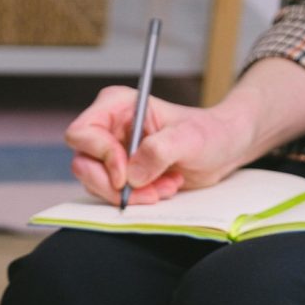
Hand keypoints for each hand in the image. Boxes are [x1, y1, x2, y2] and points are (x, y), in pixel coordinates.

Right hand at [64, 86, 251, 205]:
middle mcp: (108, 127)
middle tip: (150, 191)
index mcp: (116, 106)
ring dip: (131, 194)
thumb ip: (160, 150)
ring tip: (165, 185)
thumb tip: (132, 174)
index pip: (82, 133)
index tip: (127, 175)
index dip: (101, 157)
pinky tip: (162, 189)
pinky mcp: (119, 173)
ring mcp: (110, 152)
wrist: (222, 149)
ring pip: (95, 183)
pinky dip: (137, 199)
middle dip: (115, 185)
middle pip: (83, 164)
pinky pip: (111, 194)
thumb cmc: (209, 133)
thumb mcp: (190, 138)